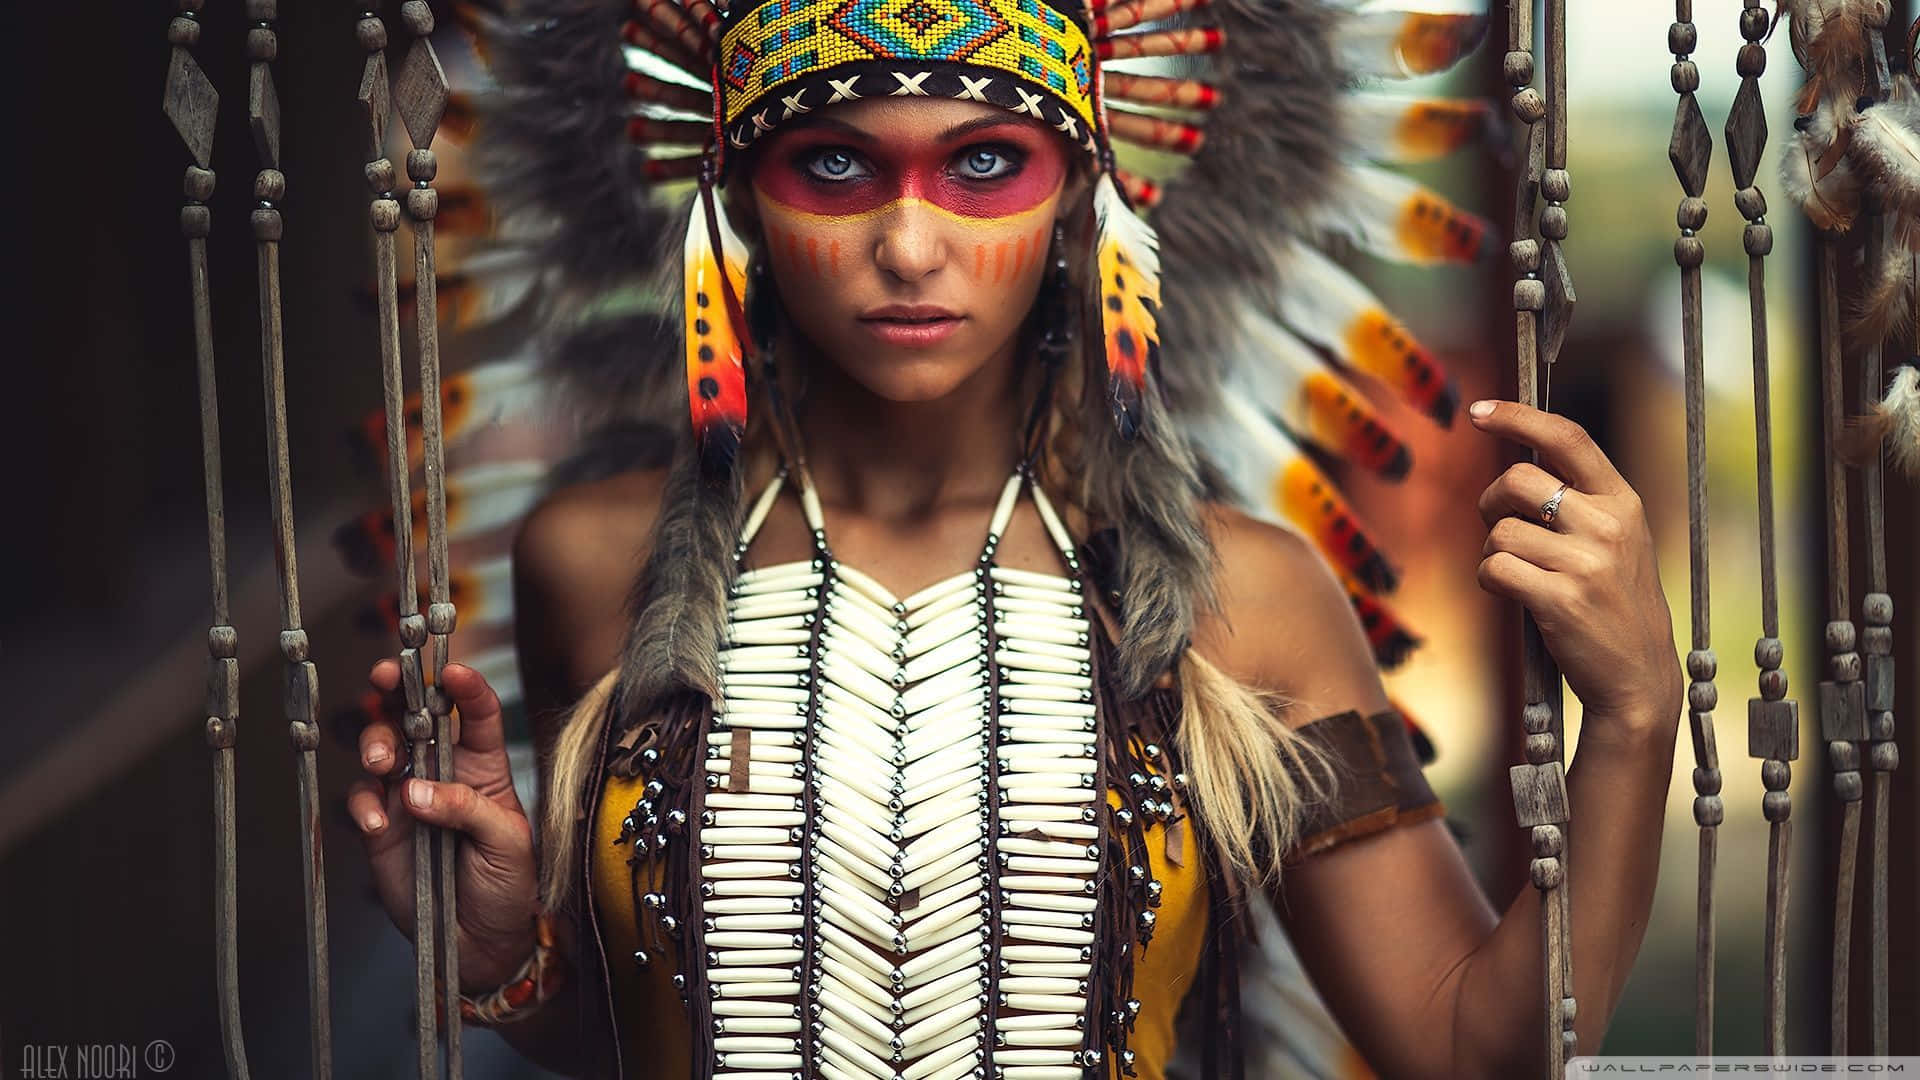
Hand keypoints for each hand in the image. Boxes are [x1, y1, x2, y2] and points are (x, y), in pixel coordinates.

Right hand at [346, 659, 539, 992]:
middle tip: (384, 680)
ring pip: (381, 748)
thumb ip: (467, 810)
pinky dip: (363, 805)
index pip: (475, 712)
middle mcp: (442, 769)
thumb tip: (417, 792)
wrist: (479, 940)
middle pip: (414, 714)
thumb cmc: (507, 884)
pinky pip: (362, 802)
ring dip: (375, 743)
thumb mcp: (507, 843)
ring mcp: (407, 795)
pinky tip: (378, 824)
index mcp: (484, 763)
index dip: (464, 686)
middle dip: (397, 688)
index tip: (451, 671)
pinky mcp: (380, 826)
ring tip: (382, 762)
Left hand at [1469, 399, 1683, 727]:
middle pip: (1517, 480)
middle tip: (1496, 524)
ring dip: (1493, 553)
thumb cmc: (1614, 606)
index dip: (1518, 417)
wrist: (1638, 679)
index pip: (1568, 438)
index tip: (1480, 411)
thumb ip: (1579, 504)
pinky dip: (1490, 581)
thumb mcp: (1616, 543)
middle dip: (1491, 501)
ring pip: (1499, 532)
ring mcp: (1585, 563)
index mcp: (1623, 502)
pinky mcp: (1559, 600)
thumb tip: (1517, 469)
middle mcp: (1607, 525)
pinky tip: (1515, 595)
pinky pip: (1493, 569)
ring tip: (1521, 576)